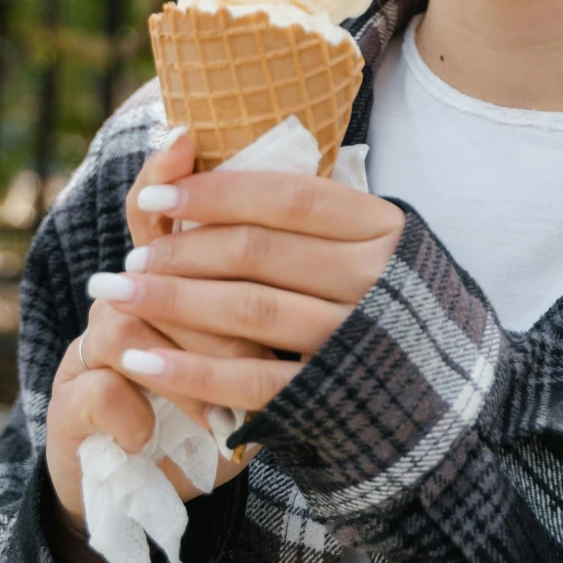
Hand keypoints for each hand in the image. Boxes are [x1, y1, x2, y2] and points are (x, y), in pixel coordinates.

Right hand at [43, 127, 271, 543]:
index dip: (172, 177)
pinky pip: (104, 392)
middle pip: (155, 274)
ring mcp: (85, 356)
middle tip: (264, 346)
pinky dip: (141, 415)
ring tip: (225, 405)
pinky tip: (161, 436)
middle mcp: (114, 309)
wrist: (126, 491)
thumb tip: (316, 231)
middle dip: (211, 309)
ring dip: (184, 366)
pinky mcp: (66, 410)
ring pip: (127, 330)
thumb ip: (258, 297)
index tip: (194, 138)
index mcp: (154, 287)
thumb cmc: (204, 413)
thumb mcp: (237, 356)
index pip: (161, 217)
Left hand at [90, 158, 404, 419]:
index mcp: (382, 227)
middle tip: (126, 257)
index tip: (155, 197)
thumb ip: (310, 214)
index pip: (288, 197)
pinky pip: (252, 379)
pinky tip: (140, 359)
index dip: (216, 192)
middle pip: (259, 252)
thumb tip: (216, 167)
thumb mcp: (368, 242)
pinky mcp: (332, 394)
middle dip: (180, 250)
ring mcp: (355, 338)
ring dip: (174, 300)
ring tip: (119, 293)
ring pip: (251, 310)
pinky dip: (191, 371)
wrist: (443, 393)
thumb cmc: (387, 300)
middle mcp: (374, 278)